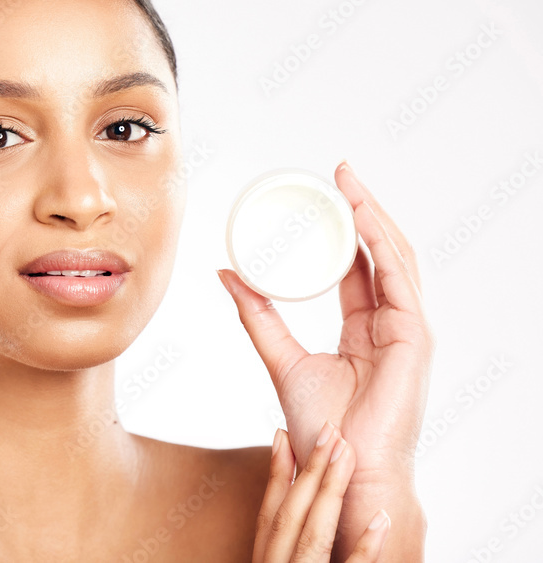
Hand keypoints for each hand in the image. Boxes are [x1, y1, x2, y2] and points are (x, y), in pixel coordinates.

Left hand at [218, 160, 435, 492]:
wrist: (340, 468)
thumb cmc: (320, 427)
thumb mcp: (280, 357)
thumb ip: (257, 315)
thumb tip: (226, 274)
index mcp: (365, 328)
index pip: (361, 265)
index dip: (346, 226)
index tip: (325, 193)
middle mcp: (391, 323)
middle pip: (382, 252)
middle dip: (363, 208)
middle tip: (338, 172)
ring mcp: (407, 328)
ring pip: (396, 257)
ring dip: (373, 215)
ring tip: (347, 181)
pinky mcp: (413, 337)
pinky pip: (399, 278)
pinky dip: (382, 243)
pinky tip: (362, 215)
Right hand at [254, 422, 389, 562]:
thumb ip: (290, 547)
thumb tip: (301, 500)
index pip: (269, 514)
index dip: (277, 472)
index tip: (283, 433)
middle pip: (290, 516)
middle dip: (309, 470)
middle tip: (328, 429)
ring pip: (315, 536)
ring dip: (331, 491)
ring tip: (347, 452)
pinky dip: (366, 547)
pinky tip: (381, 518)